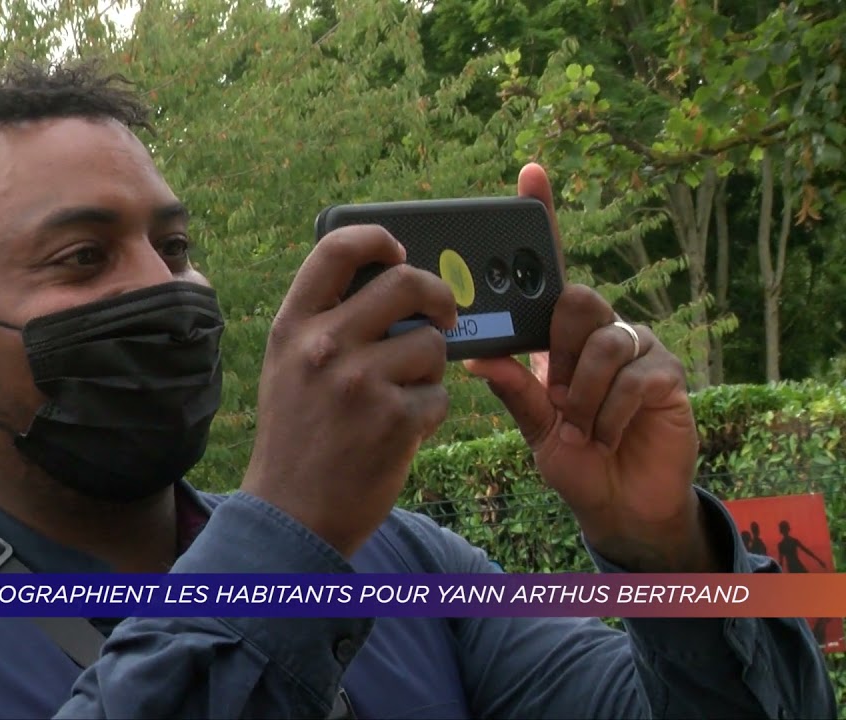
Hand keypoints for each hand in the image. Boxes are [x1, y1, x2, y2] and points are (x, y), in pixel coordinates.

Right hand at [242, 225, 457, 557]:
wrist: (290, 515)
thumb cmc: (297, 437)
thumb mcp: (289, 368)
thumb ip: (326, 323)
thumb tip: (391, 281)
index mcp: (293, 326)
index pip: (336, 248)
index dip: (377, 239)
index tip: (399, 252)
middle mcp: (323, 346)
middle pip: (405, 282)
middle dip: (437, 295)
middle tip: (444, 313)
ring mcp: (360, 382)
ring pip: (433, 343)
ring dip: (431, 368)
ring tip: (403, 395)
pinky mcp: (395, 419)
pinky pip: (440, 394)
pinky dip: (429, 412)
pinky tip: (400, 431)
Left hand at [464, 164, 718, 572]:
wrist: (619, 505)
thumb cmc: (573, 458)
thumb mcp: (531, 424)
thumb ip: (512, 388)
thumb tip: (476, 356)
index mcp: (559, 335)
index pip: (549, 270)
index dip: (543, 218)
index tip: (529, 173)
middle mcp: (599, 329)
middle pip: (577, 299)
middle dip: (560, 352)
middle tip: (556, 398)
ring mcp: (637, 347)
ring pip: (603, 341)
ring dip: (583, 395)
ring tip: (580, 426)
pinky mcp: (667, 373)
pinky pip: (633, 375)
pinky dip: (610, 413)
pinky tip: (607, 434)